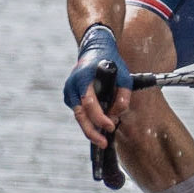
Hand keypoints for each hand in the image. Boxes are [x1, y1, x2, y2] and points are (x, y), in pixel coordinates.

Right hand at [66, 24, 130, 148]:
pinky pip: (80, 112)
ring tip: (106, 133)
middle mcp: (73, 85)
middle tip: (102, 143)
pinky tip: (101, 122)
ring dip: (92, 126)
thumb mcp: (124, 76)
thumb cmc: (110, 62)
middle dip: (91, 132)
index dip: (99, 118)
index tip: (110, 127)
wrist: (95, 49)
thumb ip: (123, 95)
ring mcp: (69, 91)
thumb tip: (117, 114)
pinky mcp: (70, 96)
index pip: (89, 103)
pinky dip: (90, 119)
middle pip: (79, 115)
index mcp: (84, 78)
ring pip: (79, 116)